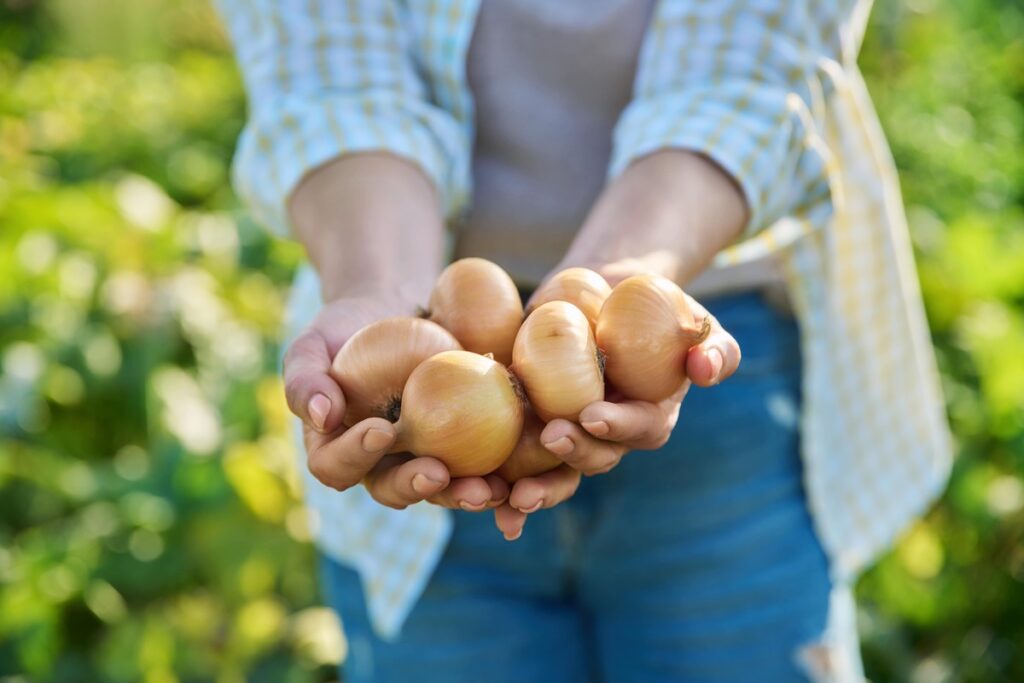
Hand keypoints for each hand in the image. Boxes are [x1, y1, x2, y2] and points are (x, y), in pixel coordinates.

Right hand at [285, 294, 508, 511]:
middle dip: (415, 487)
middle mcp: (380, 466)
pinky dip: (502, 475)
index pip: (336, 466)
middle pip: (393, 490)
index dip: (354, 457)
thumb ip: (305, 379)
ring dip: (463, 495)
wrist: (394, 314)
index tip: (380, 430)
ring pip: (443, 489)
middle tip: (437, 474)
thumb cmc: (343, 329)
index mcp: (337, 451)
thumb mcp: (313, 343)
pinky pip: (481, 466)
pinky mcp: (463, 447)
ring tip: (487, 491)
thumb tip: (322, 416)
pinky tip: (521, 474)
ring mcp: (423, 460)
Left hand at [493, 288, 740, 540]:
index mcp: (649, 417)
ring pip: (555, 473)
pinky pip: (517, 461)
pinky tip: (480, 494)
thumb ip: (714, 345)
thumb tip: (706, 367)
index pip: (639, 428)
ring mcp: (569, 434)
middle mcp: (609, 437)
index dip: (619, 426)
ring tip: (511, 496)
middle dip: (574, 455)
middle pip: (595, 458)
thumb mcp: (693, 318)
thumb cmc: (656, 306)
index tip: (594, 415)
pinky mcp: (533, 424)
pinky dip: (500, 482)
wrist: (602, 293)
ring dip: (536, 489)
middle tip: (552, 436)